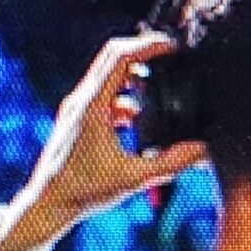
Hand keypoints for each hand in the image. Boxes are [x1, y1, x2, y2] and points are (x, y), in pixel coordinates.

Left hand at [0, 35, 204, 250]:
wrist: (47, 205)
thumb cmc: (83, 193)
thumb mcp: (134, 179)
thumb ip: (172, 163)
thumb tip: (203, 150)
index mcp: (92, 107)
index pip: (120, 56)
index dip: (149, 45)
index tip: (172, 47)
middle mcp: (80, 100)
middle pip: (112, 55)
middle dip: (143, 52)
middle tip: (170, 57)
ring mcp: (75, 108)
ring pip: (106, 74)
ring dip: (133, 74)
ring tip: (158, 88)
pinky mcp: (75, 118)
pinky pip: (102, 93)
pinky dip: (122, 95)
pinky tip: (137, 118)